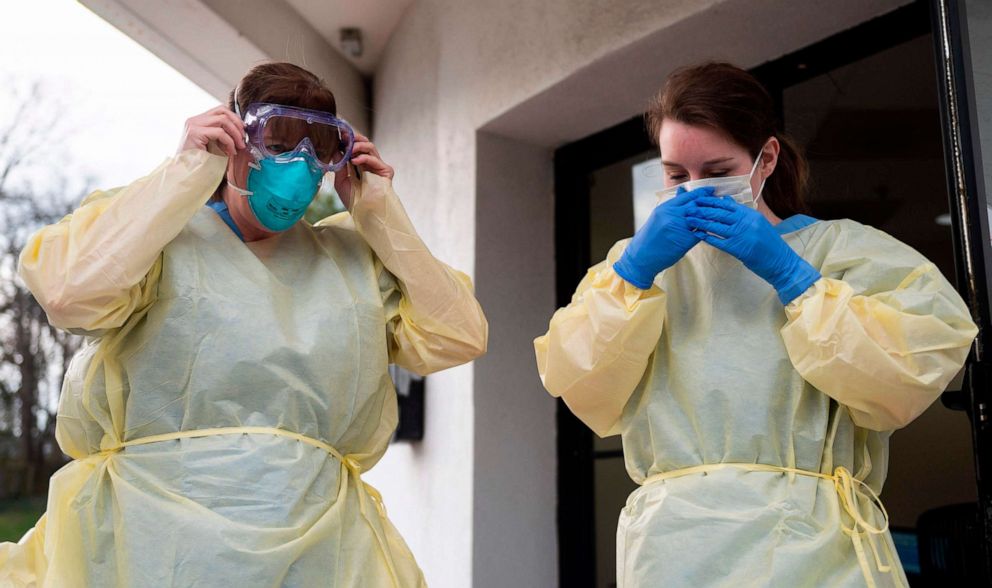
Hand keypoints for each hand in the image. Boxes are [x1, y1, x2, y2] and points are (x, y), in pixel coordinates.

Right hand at [177, 105, 245, 157]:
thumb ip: (223, 135)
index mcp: (199, 121)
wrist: (186, 172)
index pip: (220, 110)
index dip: (235, 118)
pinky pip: (220, 132)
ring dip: (235, 133)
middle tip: (243, 138)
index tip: (243, 130)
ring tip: (239, 145)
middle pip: (222, 111)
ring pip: (223, 119)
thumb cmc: (200, 161)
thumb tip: (241, 132)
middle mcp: (195, 120)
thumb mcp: (214, 144)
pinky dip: (229, 142)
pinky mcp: (195, 133)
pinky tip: (231, 151)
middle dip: (237, 124)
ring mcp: (194, 125)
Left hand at [334, 132, 393, 207]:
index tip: (339, 136)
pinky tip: (354, 160)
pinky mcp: (386, 171)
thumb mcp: (341, 180)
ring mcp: (378, 167)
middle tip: (344, 137)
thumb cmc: (353, 200)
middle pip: (364, 143)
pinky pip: (374, 159)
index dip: (348, 141)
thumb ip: (339, 165)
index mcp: (360, 166)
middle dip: (354, 138)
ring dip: (358, 145)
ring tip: (349, 149)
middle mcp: (370, 164)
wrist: (363, 213)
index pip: (356, 148)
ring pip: (370, 147)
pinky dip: (363, 157)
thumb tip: (336, 149)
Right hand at [613, 186, 712, 288]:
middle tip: (719, 200)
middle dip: (710, 202)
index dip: (701, 192)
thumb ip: (672, 205)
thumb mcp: (658, 217)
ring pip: (700, 218)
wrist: (641, 258)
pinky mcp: (684, 241)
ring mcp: (678, 228)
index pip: (687, 196)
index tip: (711, 190)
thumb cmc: (649, 238)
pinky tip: (713, 229)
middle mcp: (671, 215)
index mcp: (665, 208)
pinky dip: (707, 230)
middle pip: (696, 204)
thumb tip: (683, 191)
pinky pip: (701, 233)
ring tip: (719, 213)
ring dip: (711, 216)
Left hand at [684, 196, 819, 303]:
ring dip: (700, 222)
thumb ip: (741, 212)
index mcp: (751, 214)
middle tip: (688, 207)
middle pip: (719, 213)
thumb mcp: (757, 222)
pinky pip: (718, 241)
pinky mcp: (738, 249)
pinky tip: (697, 234)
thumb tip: (726, 200)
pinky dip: (706, 237)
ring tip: (688, 219)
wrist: (780, 261)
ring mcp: (742, 235)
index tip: (698, 199)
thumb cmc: (768, 243)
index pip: (726, 204)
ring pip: (716, 225)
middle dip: (701, 209)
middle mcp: (746, 222)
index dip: (710, 201)